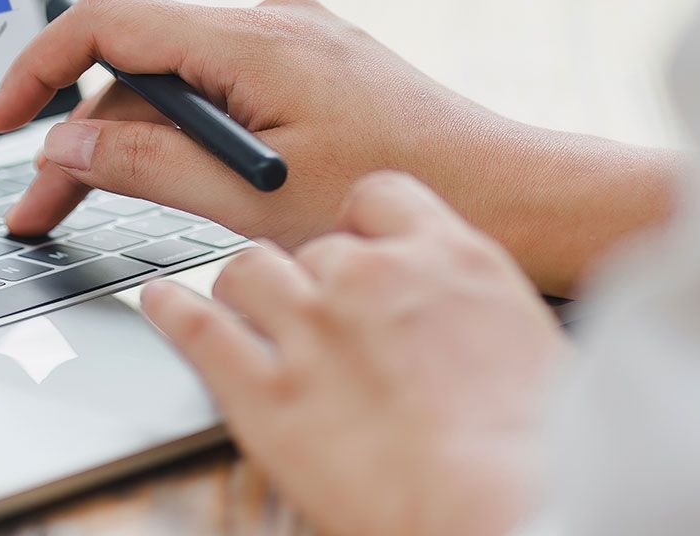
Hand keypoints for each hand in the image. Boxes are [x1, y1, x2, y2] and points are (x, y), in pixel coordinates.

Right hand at [0, 0, 681, 296]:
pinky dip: (182, 132)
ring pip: (176, 81)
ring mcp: (294, 43)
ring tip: (94, 207)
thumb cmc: (400, 200)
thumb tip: (67, 140)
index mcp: (252, 41)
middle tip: (42, 209)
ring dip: (130, 138)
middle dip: (80, 134)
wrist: (513, 198)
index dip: (38, 68)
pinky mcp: (312, 68)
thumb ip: (147, 162)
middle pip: (136, 64)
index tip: (1, 124)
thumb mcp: (253, 200)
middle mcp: (270, 23)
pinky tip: (172, 181)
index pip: (107, 22)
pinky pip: (220, 87)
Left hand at [142, 172, 566, 535]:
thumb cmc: (539, 452)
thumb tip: (469, 317)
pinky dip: (171, 312)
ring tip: (244, 304)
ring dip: (246, 287)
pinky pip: (198, 330)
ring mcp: (311, 331)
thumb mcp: (535, 347)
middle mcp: (370, 278)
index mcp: (447, 259)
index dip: (362, 221)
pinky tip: (160, 302)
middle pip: (313, 244)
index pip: (381, 195)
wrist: (507, 512)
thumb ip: (478, 311)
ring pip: (248, 270)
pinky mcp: (264, 394)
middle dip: (312, 275)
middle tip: (318, 310)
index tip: (358, 239)